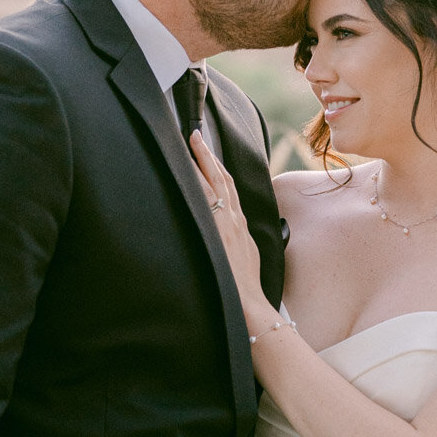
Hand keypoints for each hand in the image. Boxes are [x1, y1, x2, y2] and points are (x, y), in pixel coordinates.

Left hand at [190, 131, 271, 322]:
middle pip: (221, 178)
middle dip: (208, 155)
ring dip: (201, 160)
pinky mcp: (219, 231)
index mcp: (240, 225)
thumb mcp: (245, 257)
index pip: (229, 189)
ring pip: (214, 183)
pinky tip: (186, 169)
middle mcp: (234, 219)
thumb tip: (228, 238)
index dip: (218, 169)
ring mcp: (226, 223)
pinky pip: (206, 200)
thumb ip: (235, 241)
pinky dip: (197, 182)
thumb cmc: (245, 287)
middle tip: (195, 133)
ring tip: (190, 140)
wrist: (250, 303)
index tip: (209, 154)